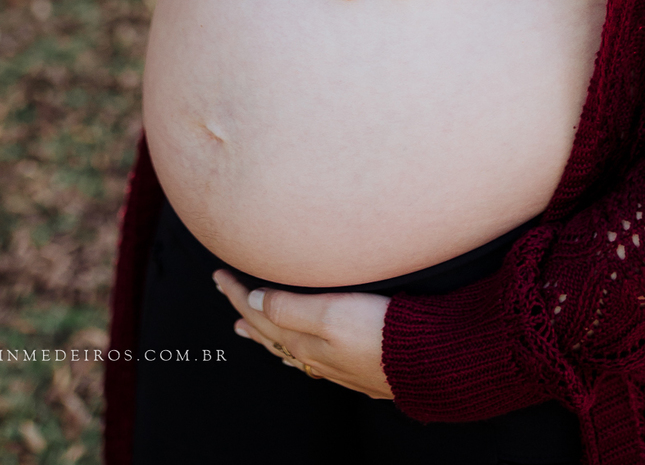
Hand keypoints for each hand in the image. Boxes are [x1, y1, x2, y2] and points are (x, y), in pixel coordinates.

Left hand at [213, 269, 391, 398]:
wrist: (425, 362)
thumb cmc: (380, 332)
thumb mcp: (331, 312)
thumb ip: (290, 307)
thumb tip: (254, 300)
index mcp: (303, 340)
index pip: (259, 314)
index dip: (237, 294)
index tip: (219, 276)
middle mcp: (313, 355)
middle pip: (269, 332)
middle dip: (245, 311)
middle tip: (226, 295)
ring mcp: (334, 364)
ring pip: (287, 348)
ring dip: (264, 334)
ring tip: (245, 327)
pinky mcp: (354, 367)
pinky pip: (308, 359)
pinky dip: (292, 351)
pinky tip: (297, 353)